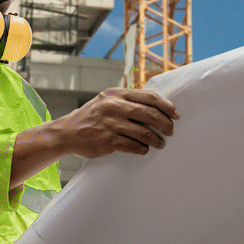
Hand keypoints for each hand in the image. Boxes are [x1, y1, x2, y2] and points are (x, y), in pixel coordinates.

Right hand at [52, 88, 178, 158]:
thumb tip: (157, 104)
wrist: (67, 132)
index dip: (167, 106)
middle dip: (165, 124)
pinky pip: (133, 146)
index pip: (150, 97)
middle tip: (171, 131)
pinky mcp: (107, 141)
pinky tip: (145, 149)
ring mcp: (110, 124)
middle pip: (150, 114)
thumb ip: (128, 99)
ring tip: (161, 143)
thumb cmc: (92, 115)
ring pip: (144, 133)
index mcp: (117, 94)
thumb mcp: (107, 99)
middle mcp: (114, 107)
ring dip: (157, 140)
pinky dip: (143, 149)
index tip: (176, 114)